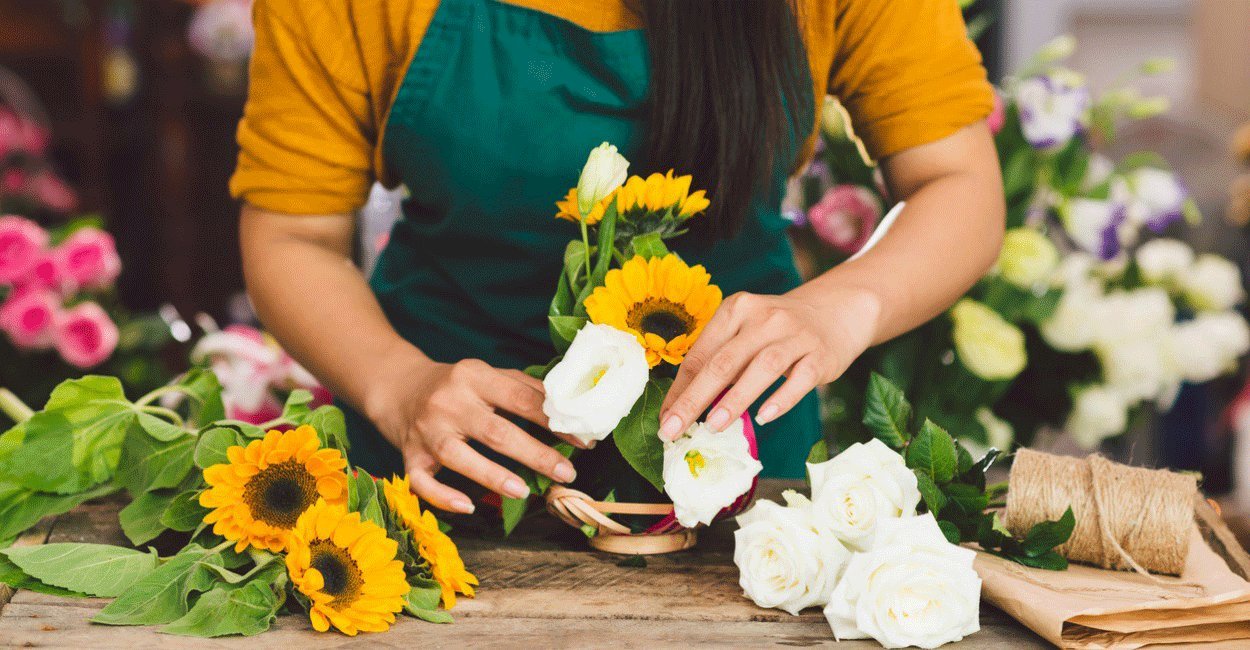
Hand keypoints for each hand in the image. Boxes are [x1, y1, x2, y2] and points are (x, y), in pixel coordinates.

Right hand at [365, 353, 577, 513]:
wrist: (397, 387)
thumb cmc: (456, 385)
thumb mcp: (487, 375)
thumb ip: (524, 388)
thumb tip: (569, 411)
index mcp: (473, 376)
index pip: (520, 399)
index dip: (553, 421)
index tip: (582, 441)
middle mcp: (448, 402)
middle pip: (495, 431)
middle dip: (535, 454)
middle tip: (566, 474)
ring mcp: (426, 431)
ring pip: (458, 456)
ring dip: (492, 475)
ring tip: (524, 491)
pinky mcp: (408, 456)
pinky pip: (421, 482)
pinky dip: (443, 497)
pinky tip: (468, 507)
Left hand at [658, 283, 881, 440]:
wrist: (835, 311)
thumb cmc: (777, 331)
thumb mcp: (745, 333)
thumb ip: (718, 361)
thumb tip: (682, 407)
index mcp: (736, 310)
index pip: (701, 354)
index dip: (680, 389)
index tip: (665, 420)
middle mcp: (763, 318)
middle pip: (723, 361)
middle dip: (695, 398)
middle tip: (674, 429)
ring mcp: (794, 335)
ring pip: (761, 367)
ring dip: (735, 399)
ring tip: (714, 426)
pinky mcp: (820, 354)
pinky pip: (800, 379)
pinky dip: (781, 399)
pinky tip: (764, 417)